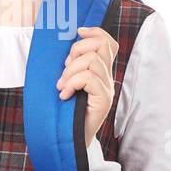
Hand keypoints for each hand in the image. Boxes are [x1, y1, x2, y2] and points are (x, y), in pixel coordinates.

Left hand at [55, 25, 117, 149]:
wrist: (70, 139)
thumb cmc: (65, 110)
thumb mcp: (67, 81)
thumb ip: (71, 65)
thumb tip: (67, 45)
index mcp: (100, 71)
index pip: (108, 42)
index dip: (95, 31)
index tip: (78, 31)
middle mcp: (108, 78)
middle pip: (100, 45)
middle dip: (76, 51)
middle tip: (64, 72)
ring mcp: (108, 89)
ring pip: (92, 61)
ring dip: (71, 71)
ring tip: (62, 87)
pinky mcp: (104, 99)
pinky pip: (89, 78)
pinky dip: (72, 83)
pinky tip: (65, 95)